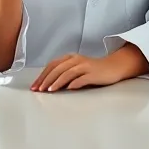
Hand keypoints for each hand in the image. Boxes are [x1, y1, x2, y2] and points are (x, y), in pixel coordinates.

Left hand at [30, 45, 148, 92]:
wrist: (114, 67)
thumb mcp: (76, 69)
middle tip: (38, 90)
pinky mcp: (93, 74)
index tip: (34, 86)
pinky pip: (82, 78)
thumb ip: (64, 74)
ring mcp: (85, 66)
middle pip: (58, 68)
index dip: (42, 75)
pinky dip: (74, 83)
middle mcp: (77, 60)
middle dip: (46, 79)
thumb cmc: (93, 71)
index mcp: (70, 58)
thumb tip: (48, 85)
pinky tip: (68, 89)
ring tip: (49, 90)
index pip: (52, 65)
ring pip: (67, 73)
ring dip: (57, 82)